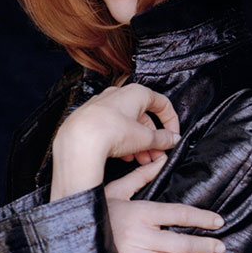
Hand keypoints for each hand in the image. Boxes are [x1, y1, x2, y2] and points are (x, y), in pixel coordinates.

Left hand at [50, 84, 181, 200]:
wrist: (78, 140)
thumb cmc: (110, 132)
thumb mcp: (144, 138)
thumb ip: (162, 138)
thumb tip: (172, 139)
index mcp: (135, 93)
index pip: (161, 103)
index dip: (171, 121)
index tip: (172, 136)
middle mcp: (117, 95)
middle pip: (142, 116)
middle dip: (151, 138)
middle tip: (156, 153)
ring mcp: (101, 105)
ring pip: (126, 124)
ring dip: (137, 142)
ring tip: (141, 159)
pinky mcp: (89, 118)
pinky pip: (110, 127)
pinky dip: (121, 140)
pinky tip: (124, 156)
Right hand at [104, 153, 225, 252]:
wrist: (68, 235)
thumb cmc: (94, 210)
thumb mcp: (115, 190)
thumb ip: (141, 177)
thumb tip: (162, 160)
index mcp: (139, 212)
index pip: (179, 214)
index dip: (202, 218)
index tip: (218, 221)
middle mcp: (139, 235)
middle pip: (181, 242)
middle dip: (204, 246)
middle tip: (220, 247)